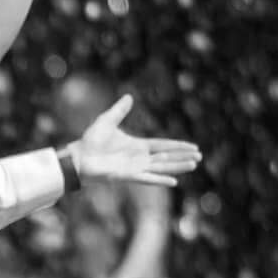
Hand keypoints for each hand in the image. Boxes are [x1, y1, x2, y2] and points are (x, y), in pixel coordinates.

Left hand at [70, 93, 201, 189]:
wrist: (78, 157)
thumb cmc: (91, 141)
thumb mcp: (107, 121)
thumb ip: (119, 111)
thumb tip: (129, 97)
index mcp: (138, 146)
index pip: (163, 145)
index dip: (178, 146)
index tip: (193, 146)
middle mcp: (139, 158)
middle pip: (167, 157)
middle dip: (183, 156)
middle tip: (199, 156)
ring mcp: (135, 168)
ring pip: (161, 167)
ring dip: (177, 166)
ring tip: (193, 165)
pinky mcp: (128, 176)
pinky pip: (148, 178)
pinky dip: (160, 179)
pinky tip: (174, 181)